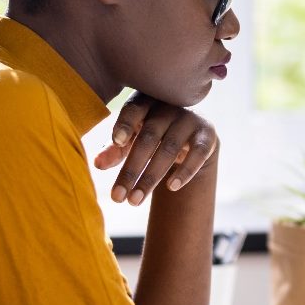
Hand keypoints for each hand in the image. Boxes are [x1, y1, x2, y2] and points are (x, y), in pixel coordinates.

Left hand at [93, 93, 217, 204]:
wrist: (191, 137)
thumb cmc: (152, 136)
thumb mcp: (131, 140)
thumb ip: (115, 150)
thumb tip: (97, 164)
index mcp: (145, 102)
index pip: (134, 109)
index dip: (125, 124)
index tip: (117, 141)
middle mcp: (168, 107)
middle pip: (148, 137)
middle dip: (131, 169)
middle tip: (117, 197)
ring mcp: (189, 120)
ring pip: (169, 148)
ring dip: (150, 177)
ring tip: (135, 201)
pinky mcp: (207, 135)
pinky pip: (197, 153)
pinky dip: (185, 171)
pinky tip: (172, 187)